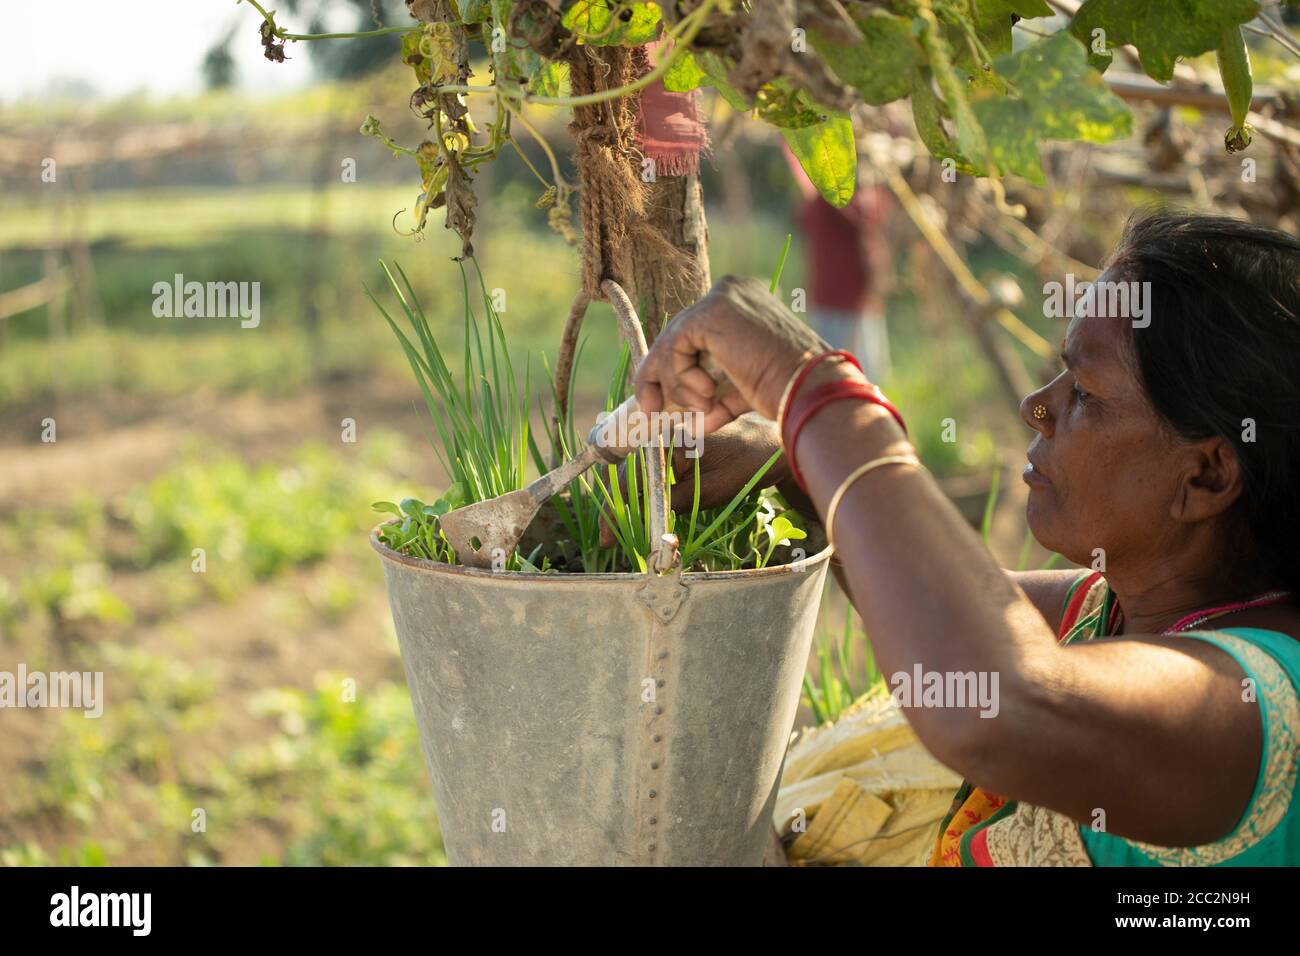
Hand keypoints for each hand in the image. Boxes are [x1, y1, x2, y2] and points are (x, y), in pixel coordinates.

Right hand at [597, 413, 789, 547]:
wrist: (772, 442)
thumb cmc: (747, 465)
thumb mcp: (710, 491)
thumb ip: (674, 503)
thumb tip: (645, 524)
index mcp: (666, 440)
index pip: (628, 479)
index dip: (615, 512)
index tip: (608, 538)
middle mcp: (660, 434)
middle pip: (627, 475)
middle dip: (617, 509)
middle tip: (610, 539)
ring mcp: (667, 438)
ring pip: (637, 473)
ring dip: (629, 501)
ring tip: (623, 530)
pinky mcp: (675, 445)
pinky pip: (651, 468)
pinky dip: (644, 490)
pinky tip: (643, 510)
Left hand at [634, 275, 827, 431]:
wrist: (805, 389)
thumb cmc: (783, 392)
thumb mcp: (739, 389)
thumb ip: (709, 393)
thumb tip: (685, 420)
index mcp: (742, 303)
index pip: (692, 332)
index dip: (672, 367)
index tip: (658, 401)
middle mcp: (730, 291)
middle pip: (676, 334)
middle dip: (659, 376)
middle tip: (650, 411)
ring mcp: (720, 298)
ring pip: (672, 343)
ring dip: (676, 384)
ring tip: (703, 405)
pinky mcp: (710, 313)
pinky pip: (674, 347)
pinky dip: (679, 377)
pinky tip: (706, 393)